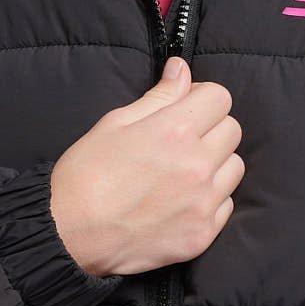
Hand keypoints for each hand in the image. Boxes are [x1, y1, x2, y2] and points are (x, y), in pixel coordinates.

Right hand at [49, 55, 243, 276]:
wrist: (70, 236)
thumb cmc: (85, 175)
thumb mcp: (115, 123)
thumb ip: (158, 96)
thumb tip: (181, 69)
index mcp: (175, 131)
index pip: (220, 98)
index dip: (202, 97)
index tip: (187, 106)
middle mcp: (197, 165)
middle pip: (232, 130)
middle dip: (211, 128)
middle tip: (181, 141)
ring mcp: (203, 202)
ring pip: (234, 167)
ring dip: (215, 164)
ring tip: (182, 172)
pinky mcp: (202, 233)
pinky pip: (225, 204)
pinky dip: (209, 199)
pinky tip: (181, 200)